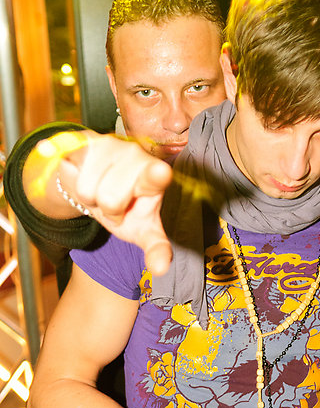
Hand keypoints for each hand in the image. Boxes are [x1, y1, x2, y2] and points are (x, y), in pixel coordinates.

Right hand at [58, 132, 173, 274]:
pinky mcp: (85, 139)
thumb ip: (156, 248)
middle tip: (114, 203)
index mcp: (155, 178)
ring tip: (100, 189)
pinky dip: (73, 180)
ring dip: (90, 197)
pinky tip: (83, 173)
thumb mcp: (143, 230)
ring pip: (88, 189)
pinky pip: (71, 172)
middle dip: (108, 209)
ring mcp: (111, 144)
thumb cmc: (127, 209)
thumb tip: (161, 269)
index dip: (155, 176)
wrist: (97, 185)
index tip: (160, 175)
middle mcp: (136, 156)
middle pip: (110, 200)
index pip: (155, 177)